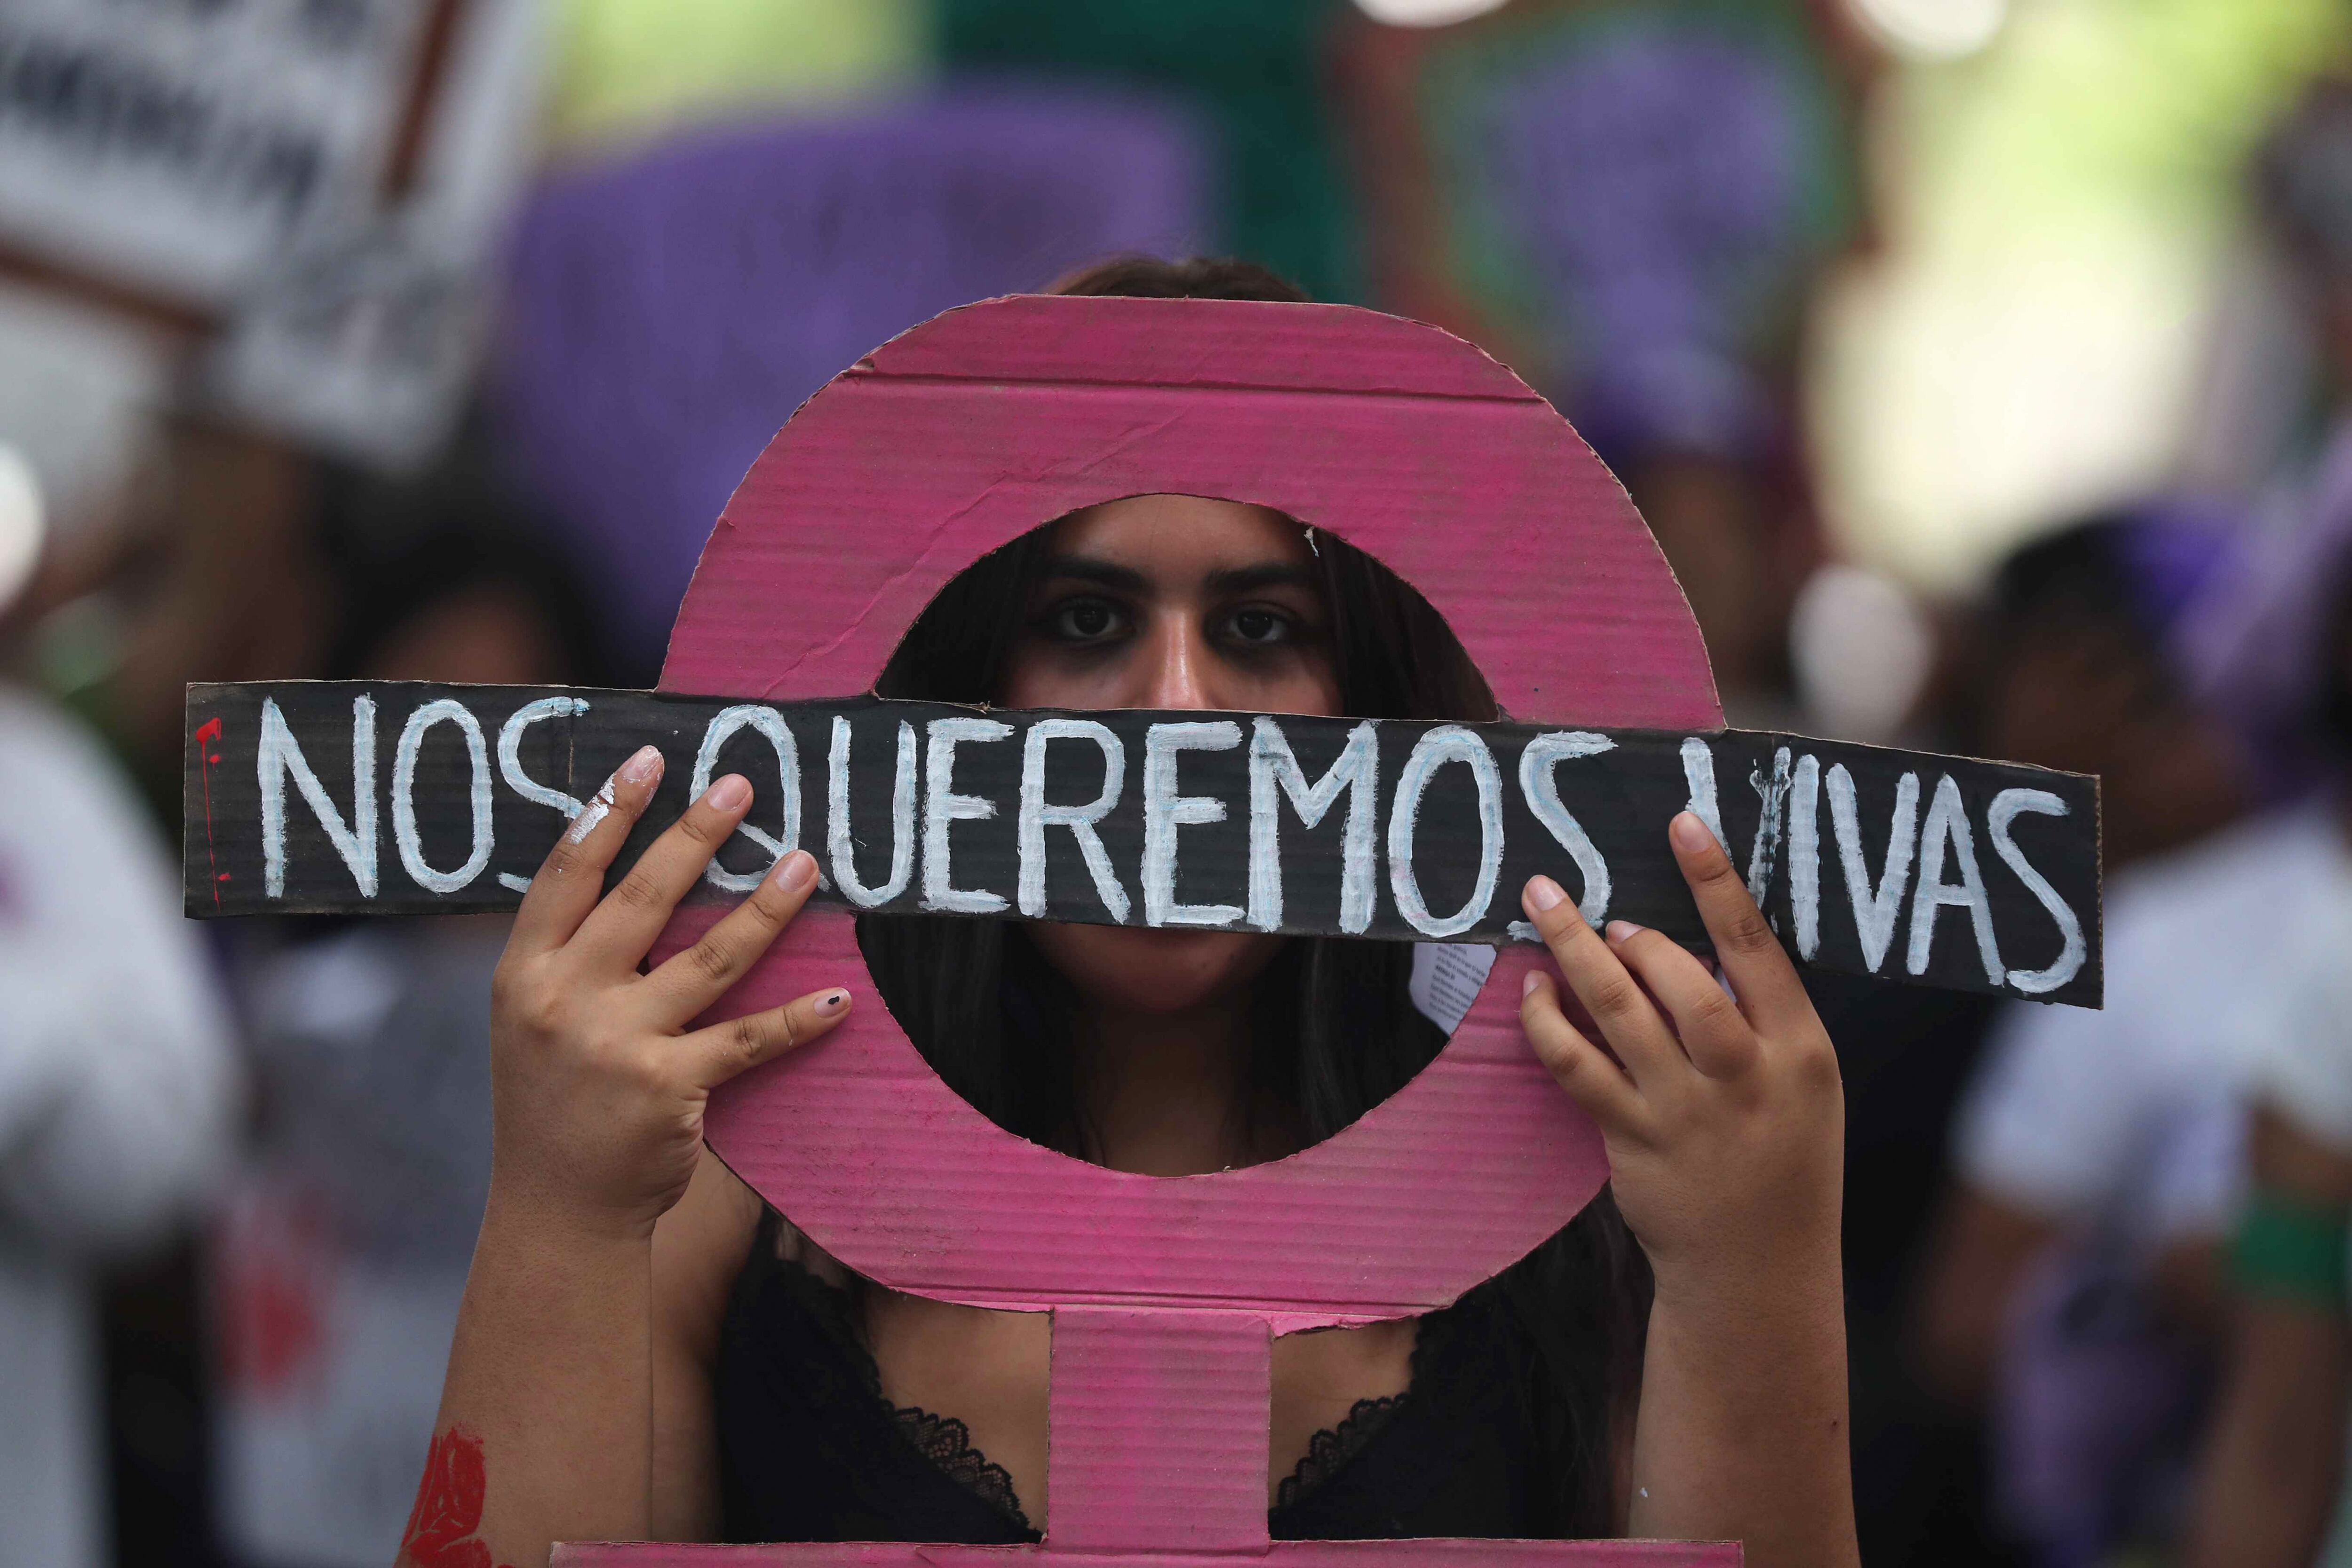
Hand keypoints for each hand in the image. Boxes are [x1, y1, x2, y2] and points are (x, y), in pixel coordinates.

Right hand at [487, 746, 850, 1239]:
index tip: (648, 762)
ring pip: (709, 959)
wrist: (556, 1207)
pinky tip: (839, 997)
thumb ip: (571, 955)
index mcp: (523, 974)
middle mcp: (563, 1001)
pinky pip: (748, 1040)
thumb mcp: (531, 1019)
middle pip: (642, 899)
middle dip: (695, 836)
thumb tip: (641, 876)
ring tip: (805, 865)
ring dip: (765, 909)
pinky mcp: (669, 1089)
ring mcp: (616, 1045)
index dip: (607, 813)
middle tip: (742, 789)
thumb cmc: (553, 1102)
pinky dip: (798, 1018)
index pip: (567, 874)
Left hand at [1516, 810, 1842, 1303]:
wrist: (1759, 1267)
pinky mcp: (1632, 1140)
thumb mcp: (1802, 1082)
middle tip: (1603, 913)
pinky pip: (1577, 1068)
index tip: (1682, 825)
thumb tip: (1688, 935)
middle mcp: (1744, 1076)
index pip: (1756, 948)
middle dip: (1636, 937)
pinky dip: (1548, 1024)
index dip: (1716, 882)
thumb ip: (1759, 1015)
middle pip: (1684, 983)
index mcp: (1799, 1050)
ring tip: (1546, 908)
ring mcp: (1685, 1111)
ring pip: (1619, 1015)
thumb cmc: (1781, 1154)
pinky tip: (1532, 994)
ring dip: (1575, 954)